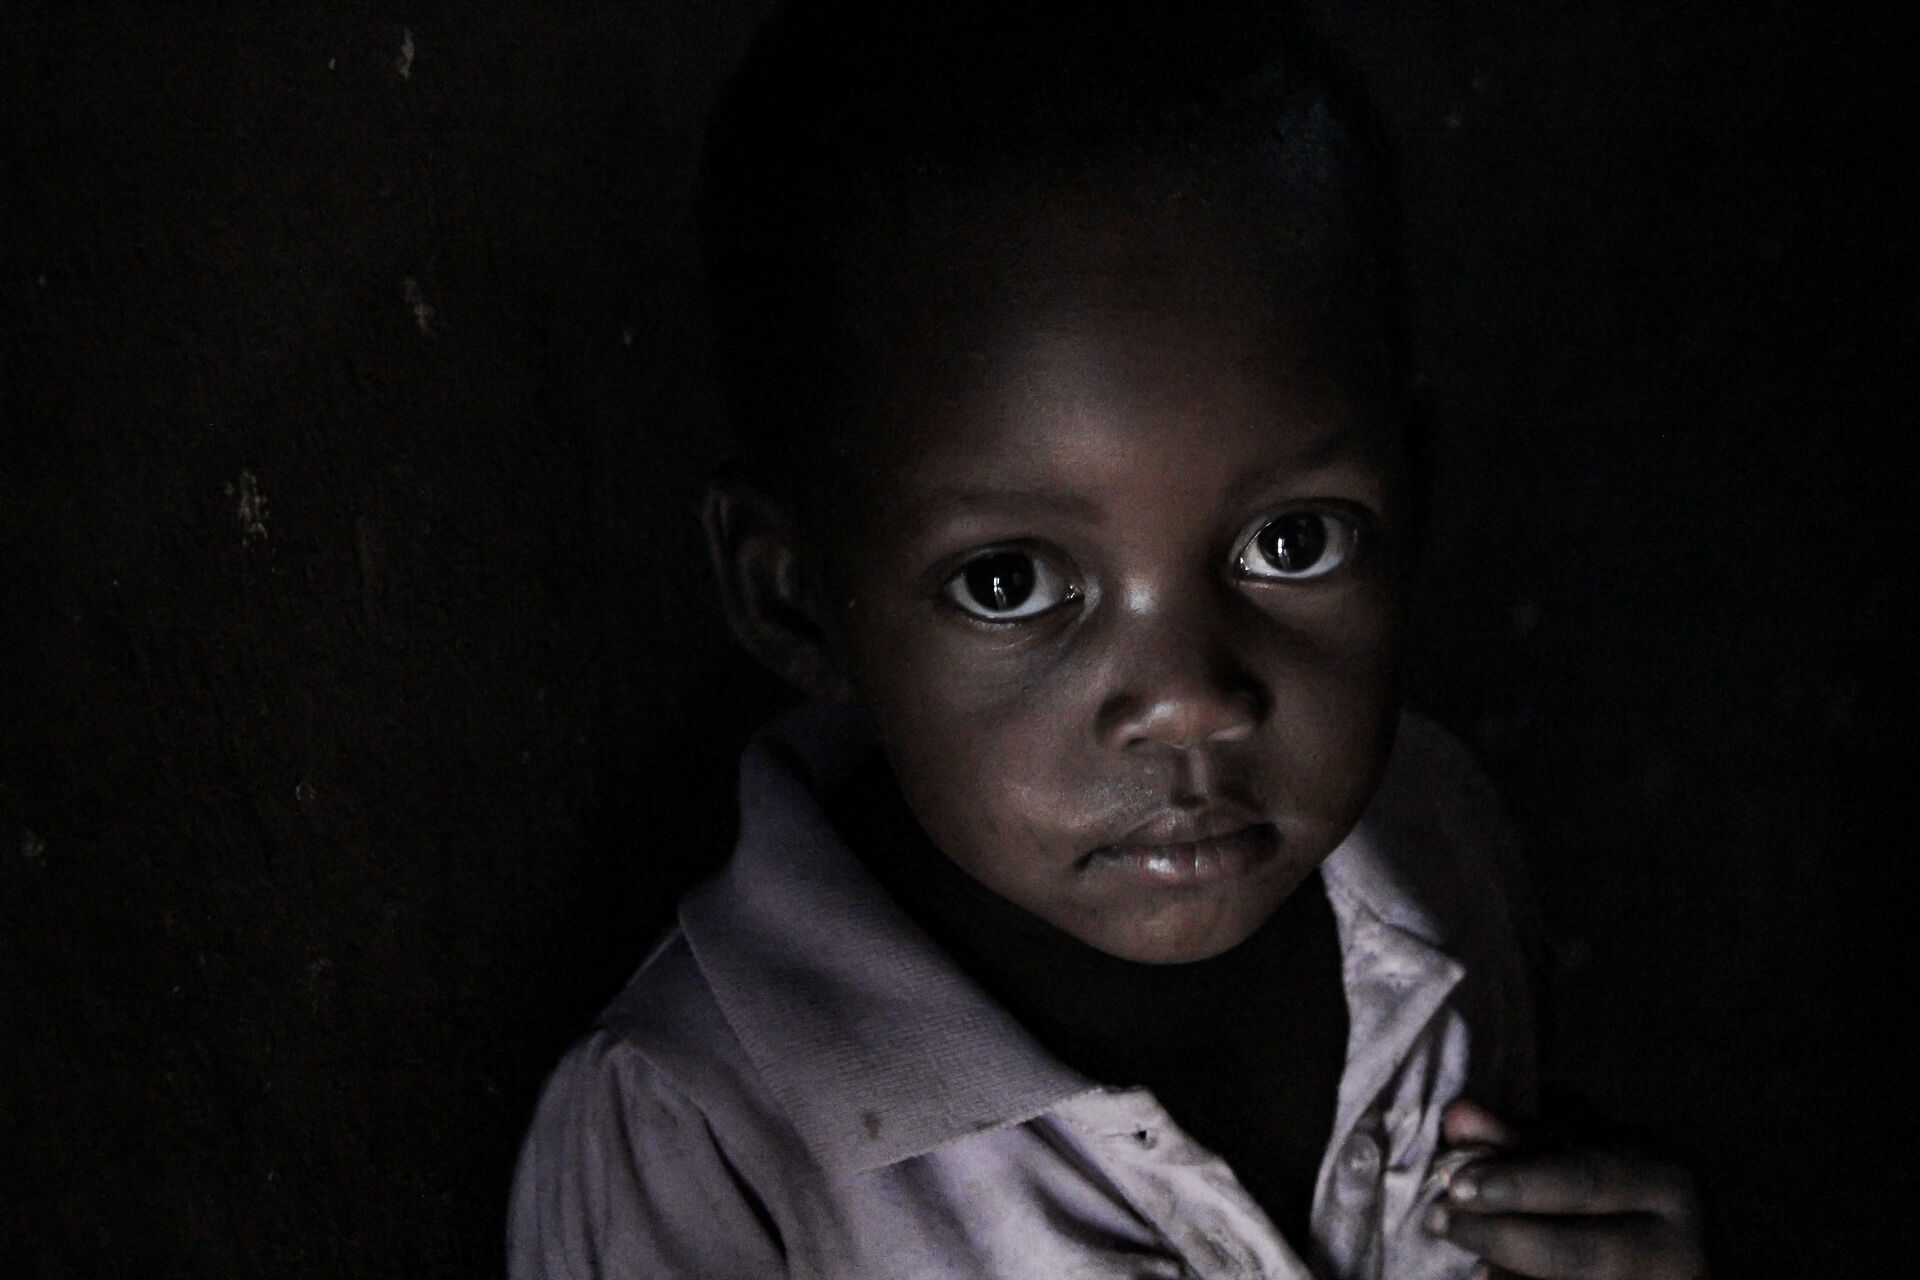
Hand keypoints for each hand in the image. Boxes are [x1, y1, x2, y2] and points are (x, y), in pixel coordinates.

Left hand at [1423, 1099, 1707, 1279]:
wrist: (1666, 1250)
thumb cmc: (1609, 1190)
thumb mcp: (1573, 1151)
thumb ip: (1515, 1138)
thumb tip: (1457, 1116)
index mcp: (1666, 1181)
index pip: (1583, 1181)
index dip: (1516, 1184)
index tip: (1454, 1184)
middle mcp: (1680, 1245)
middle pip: (1575, 1251)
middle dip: (1499, 1237)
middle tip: (1439, 1221)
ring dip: (1507, 1276)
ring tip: (1465, 1266)